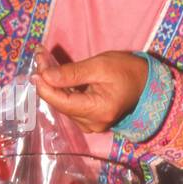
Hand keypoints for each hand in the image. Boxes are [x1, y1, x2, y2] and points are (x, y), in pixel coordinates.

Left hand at [33, 51, 148, 133]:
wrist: (147, 83)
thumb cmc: (127, 71)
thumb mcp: (100, 66)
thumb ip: (71, 73)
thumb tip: (44, 76)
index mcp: (97, 110)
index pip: (61, 101)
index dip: (44, 86)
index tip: (35, 68)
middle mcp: (92, 124)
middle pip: (60, 104)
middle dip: (47, 82)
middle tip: (40, 58)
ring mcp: (92, 125)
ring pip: (63, 106)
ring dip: (53, 86)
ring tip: (46, 64)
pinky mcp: (90, 121)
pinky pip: (71, 107)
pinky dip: (63, 91)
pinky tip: (57, 76)